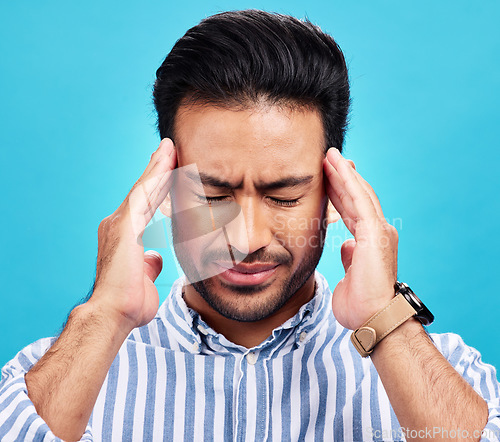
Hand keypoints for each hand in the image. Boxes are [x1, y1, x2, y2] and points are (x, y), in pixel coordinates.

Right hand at [89, 138, 176, 331]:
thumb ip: (149, 262)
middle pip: (142, 190)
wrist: (114, 314)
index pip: (144, 204)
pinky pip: (144, 195)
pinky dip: (155, 176)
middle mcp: (118, 224)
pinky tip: (166, 161)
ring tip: (169, 148)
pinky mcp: (125, 226)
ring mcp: (119, 223)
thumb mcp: (145, 277)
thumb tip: (155, 257)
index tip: (170, 170)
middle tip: (169, 149)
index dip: (157, 185)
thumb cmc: (129, 302)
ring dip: (158, 167)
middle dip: (157, 169)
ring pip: (143, 188)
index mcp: (124, 235)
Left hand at [323, 148, 398, 329]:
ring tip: (329, 155)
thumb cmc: (361, 305)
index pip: (352, 210)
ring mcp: (379, 230)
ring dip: (342, 173)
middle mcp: (378, 231)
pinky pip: (359, 200)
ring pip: (358, 194)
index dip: (339, 193)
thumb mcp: (350, 275)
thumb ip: (350, 256)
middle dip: (340, 177)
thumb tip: (346, 245)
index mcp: (370, 241)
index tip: (327, 178)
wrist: (374, 319)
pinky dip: (348, 181)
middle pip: (356, 197)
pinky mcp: (375, 232)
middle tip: (327, 158)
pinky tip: (337, 166)